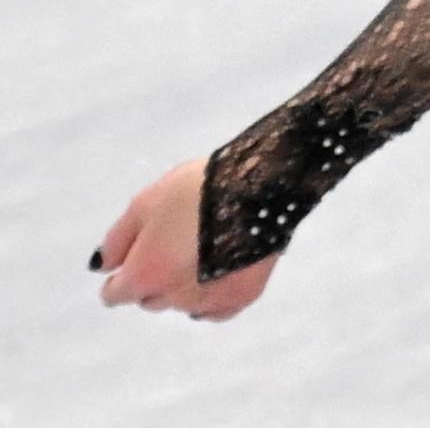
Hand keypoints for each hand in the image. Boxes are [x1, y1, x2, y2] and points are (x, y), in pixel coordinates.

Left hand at [94, 159, 276, 321]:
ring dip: (183, 287)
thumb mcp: (145, 203)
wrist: (259, 186)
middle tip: (175, 243)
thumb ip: (118, 239)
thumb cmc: (194, 190)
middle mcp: (172, 297)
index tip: (138, 254)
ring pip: (182, 304)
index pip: (115, 294)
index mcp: (144, 275)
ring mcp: (209, 301)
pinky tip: (219, 274)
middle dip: (155, 279)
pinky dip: (211, 298)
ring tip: (203, 251)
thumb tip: (103, 268)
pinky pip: (215, 310)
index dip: (122, 274)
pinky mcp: (243, 297)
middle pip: (150, 299)